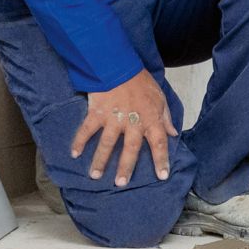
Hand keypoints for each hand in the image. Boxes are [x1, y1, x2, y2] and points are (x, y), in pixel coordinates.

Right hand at [71, 70, 176, 186]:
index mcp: (150, 119)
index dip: (161, 160)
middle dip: (126, 167)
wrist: (119, 64)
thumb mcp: (159, 97)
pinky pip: (87, 130)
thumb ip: (165, 117)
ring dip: (100, 160)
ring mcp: (113, 118)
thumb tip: (173, 133)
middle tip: (120, 184)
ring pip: (107, 144)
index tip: (162, 176)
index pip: (159, 143)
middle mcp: (132, 122)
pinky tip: (75, 154)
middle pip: (130, 149)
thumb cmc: (141, 81)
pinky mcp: (97, 112)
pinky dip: (80, 141)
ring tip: (95, 175)